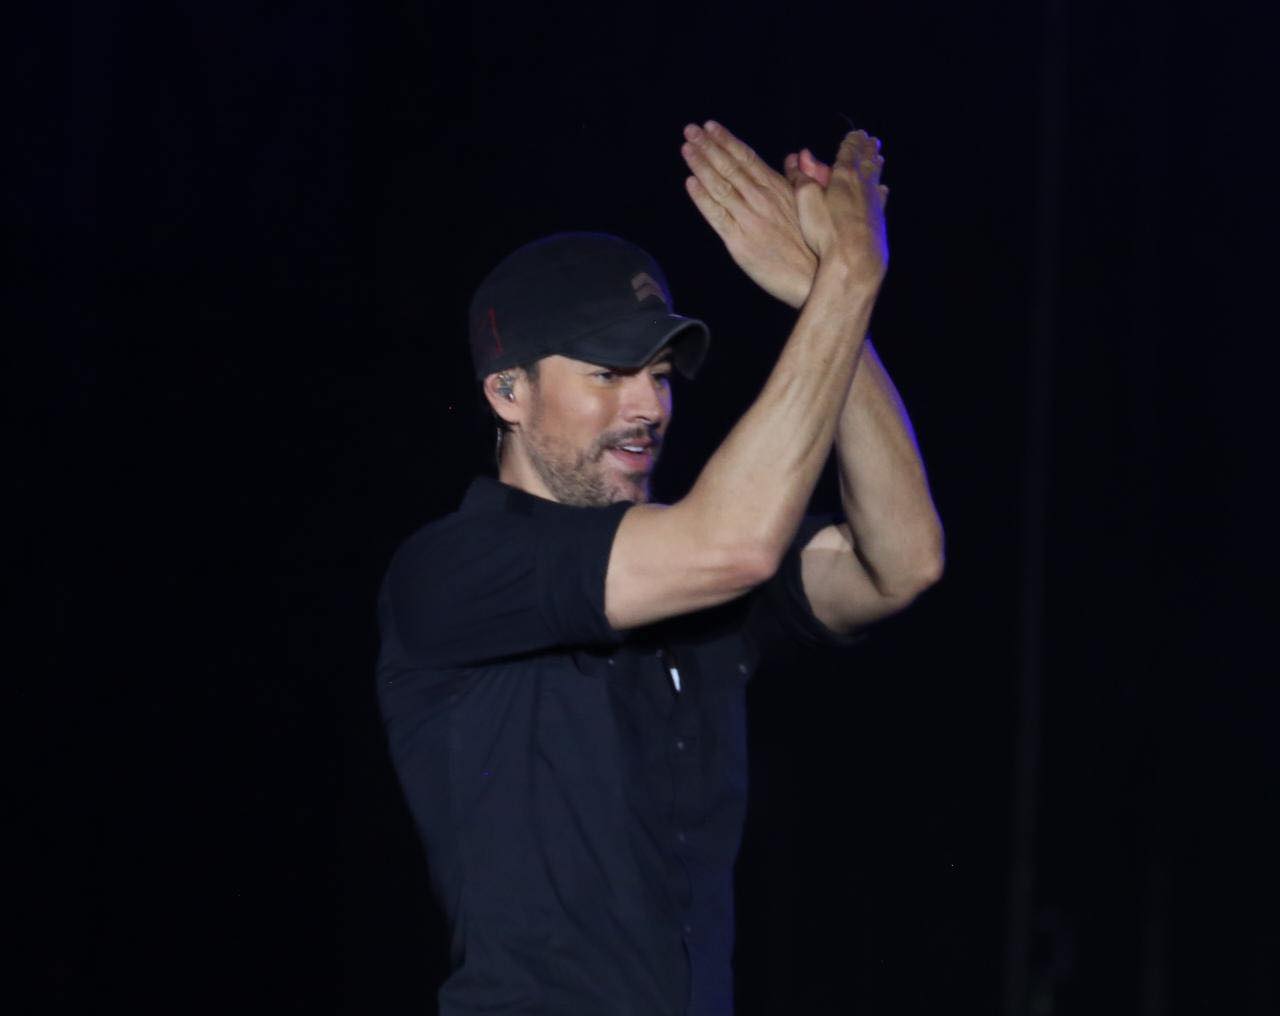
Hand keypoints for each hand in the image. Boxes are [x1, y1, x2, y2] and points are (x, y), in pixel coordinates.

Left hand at [680, 120, 818, 308]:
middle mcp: (760, 198)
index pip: (746, 157)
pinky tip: (690, 182)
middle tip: (690, 130)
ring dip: (701, 165)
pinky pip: (717, 215)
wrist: (812, 276)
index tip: (710, 126)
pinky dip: (702, 197)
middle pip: (729, 166)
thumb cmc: (813, 242)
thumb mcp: (809, 203)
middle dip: (708, 146)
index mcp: (776, 187)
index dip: (726, 140)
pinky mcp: (738, 241)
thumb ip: (797, 178)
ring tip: (687, 148)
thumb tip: (794, 156)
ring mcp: (748, 218)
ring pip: (720, 186)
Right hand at [785, 129, 888, 287]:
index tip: (855, 133)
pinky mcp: (878, 222)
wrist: (854, 262)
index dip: (851, 141)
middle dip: (867, 148)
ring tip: (878, 156)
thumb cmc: (826, 232)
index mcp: (844, 176)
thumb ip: (801, 179)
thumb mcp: (805, 202)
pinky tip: (883, 190)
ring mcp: (874, 204)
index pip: (849, 152)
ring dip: (876, 165)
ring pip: (876, 177)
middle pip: (867, 161)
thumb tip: (798, 160)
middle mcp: (863, 186)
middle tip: (871, 139)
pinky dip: (880, 189)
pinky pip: (880, 198)